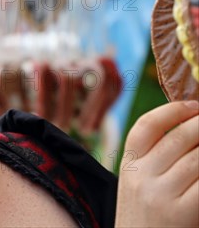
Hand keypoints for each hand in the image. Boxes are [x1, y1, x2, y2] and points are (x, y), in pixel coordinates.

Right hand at [116, 101, 198, 226]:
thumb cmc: (146, 220)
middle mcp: (141, 177)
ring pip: (198, 158)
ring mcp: (161, 195)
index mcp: (128, 167)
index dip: (172, 110)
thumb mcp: (139, 187)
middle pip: (178, 138)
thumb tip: (190, 129)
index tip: (193, 104)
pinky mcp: (183, 213)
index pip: (146, 126)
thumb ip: (156, 161)